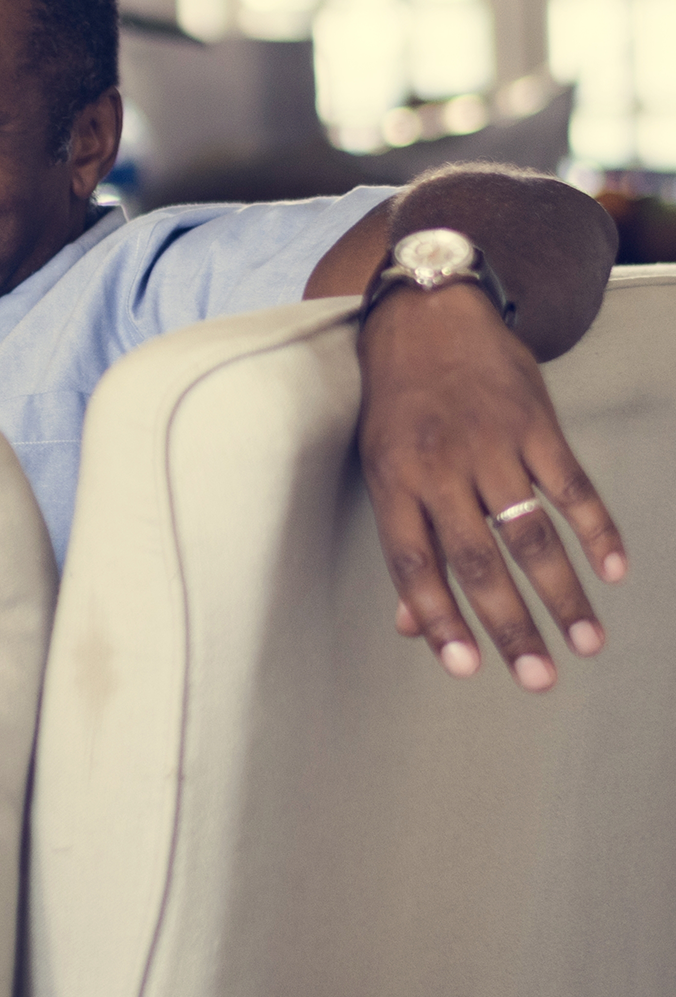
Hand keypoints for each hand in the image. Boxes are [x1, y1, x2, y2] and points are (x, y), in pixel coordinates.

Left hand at [358, 285, 627, 691]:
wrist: (430, 316)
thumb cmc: (398, 404)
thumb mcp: (381, 464)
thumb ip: (405, 541)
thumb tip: (410, 624)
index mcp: (394, 483)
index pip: (415, 565)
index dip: (440, 618)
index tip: (466, 668)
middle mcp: (441, 468)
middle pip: (479, 561)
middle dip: (512, 627)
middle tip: (540, 680)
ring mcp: (492, 445)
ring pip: (531, 533)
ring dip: (565, 594)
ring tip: (589, 644)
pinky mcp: (536, 424)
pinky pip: (573, 486)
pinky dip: (597, 529)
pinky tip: (616, 570)